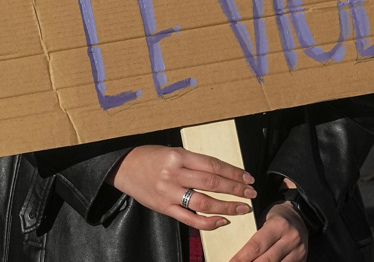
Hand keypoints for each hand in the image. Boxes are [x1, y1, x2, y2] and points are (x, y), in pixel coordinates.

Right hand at [110, 146, 255, 230]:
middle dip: (235, 189)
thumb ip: (193, 162)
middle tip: (251, 193)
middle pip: (212, 183)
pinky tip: (222, 221)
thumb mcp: (171, 150)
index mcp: (178, 155)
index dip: (233, 172)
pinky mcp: (164, 207)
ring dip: (227, 206)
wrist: (123, 168)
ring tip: (243, 208)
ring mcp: (169, 192)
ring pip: (204, 202)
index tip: (248, 178)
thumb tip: (221, 172)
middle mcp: (174, 174)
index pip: (213, 165)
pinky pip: (190, 218)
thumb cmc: (148, 157)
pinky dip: (208, 222)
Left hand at [228, 201, 307, 261]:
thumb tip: (237, 251)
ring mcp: (298, 251)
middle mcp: (290, 239)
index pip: (256, 246)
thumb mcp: (263, 217)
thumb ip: (253, 233)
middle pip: (266, 260)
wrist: (300, 215)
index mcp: (278, 226)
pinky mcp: (302, 259)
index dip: (242, 257)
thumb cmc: (276, 215)